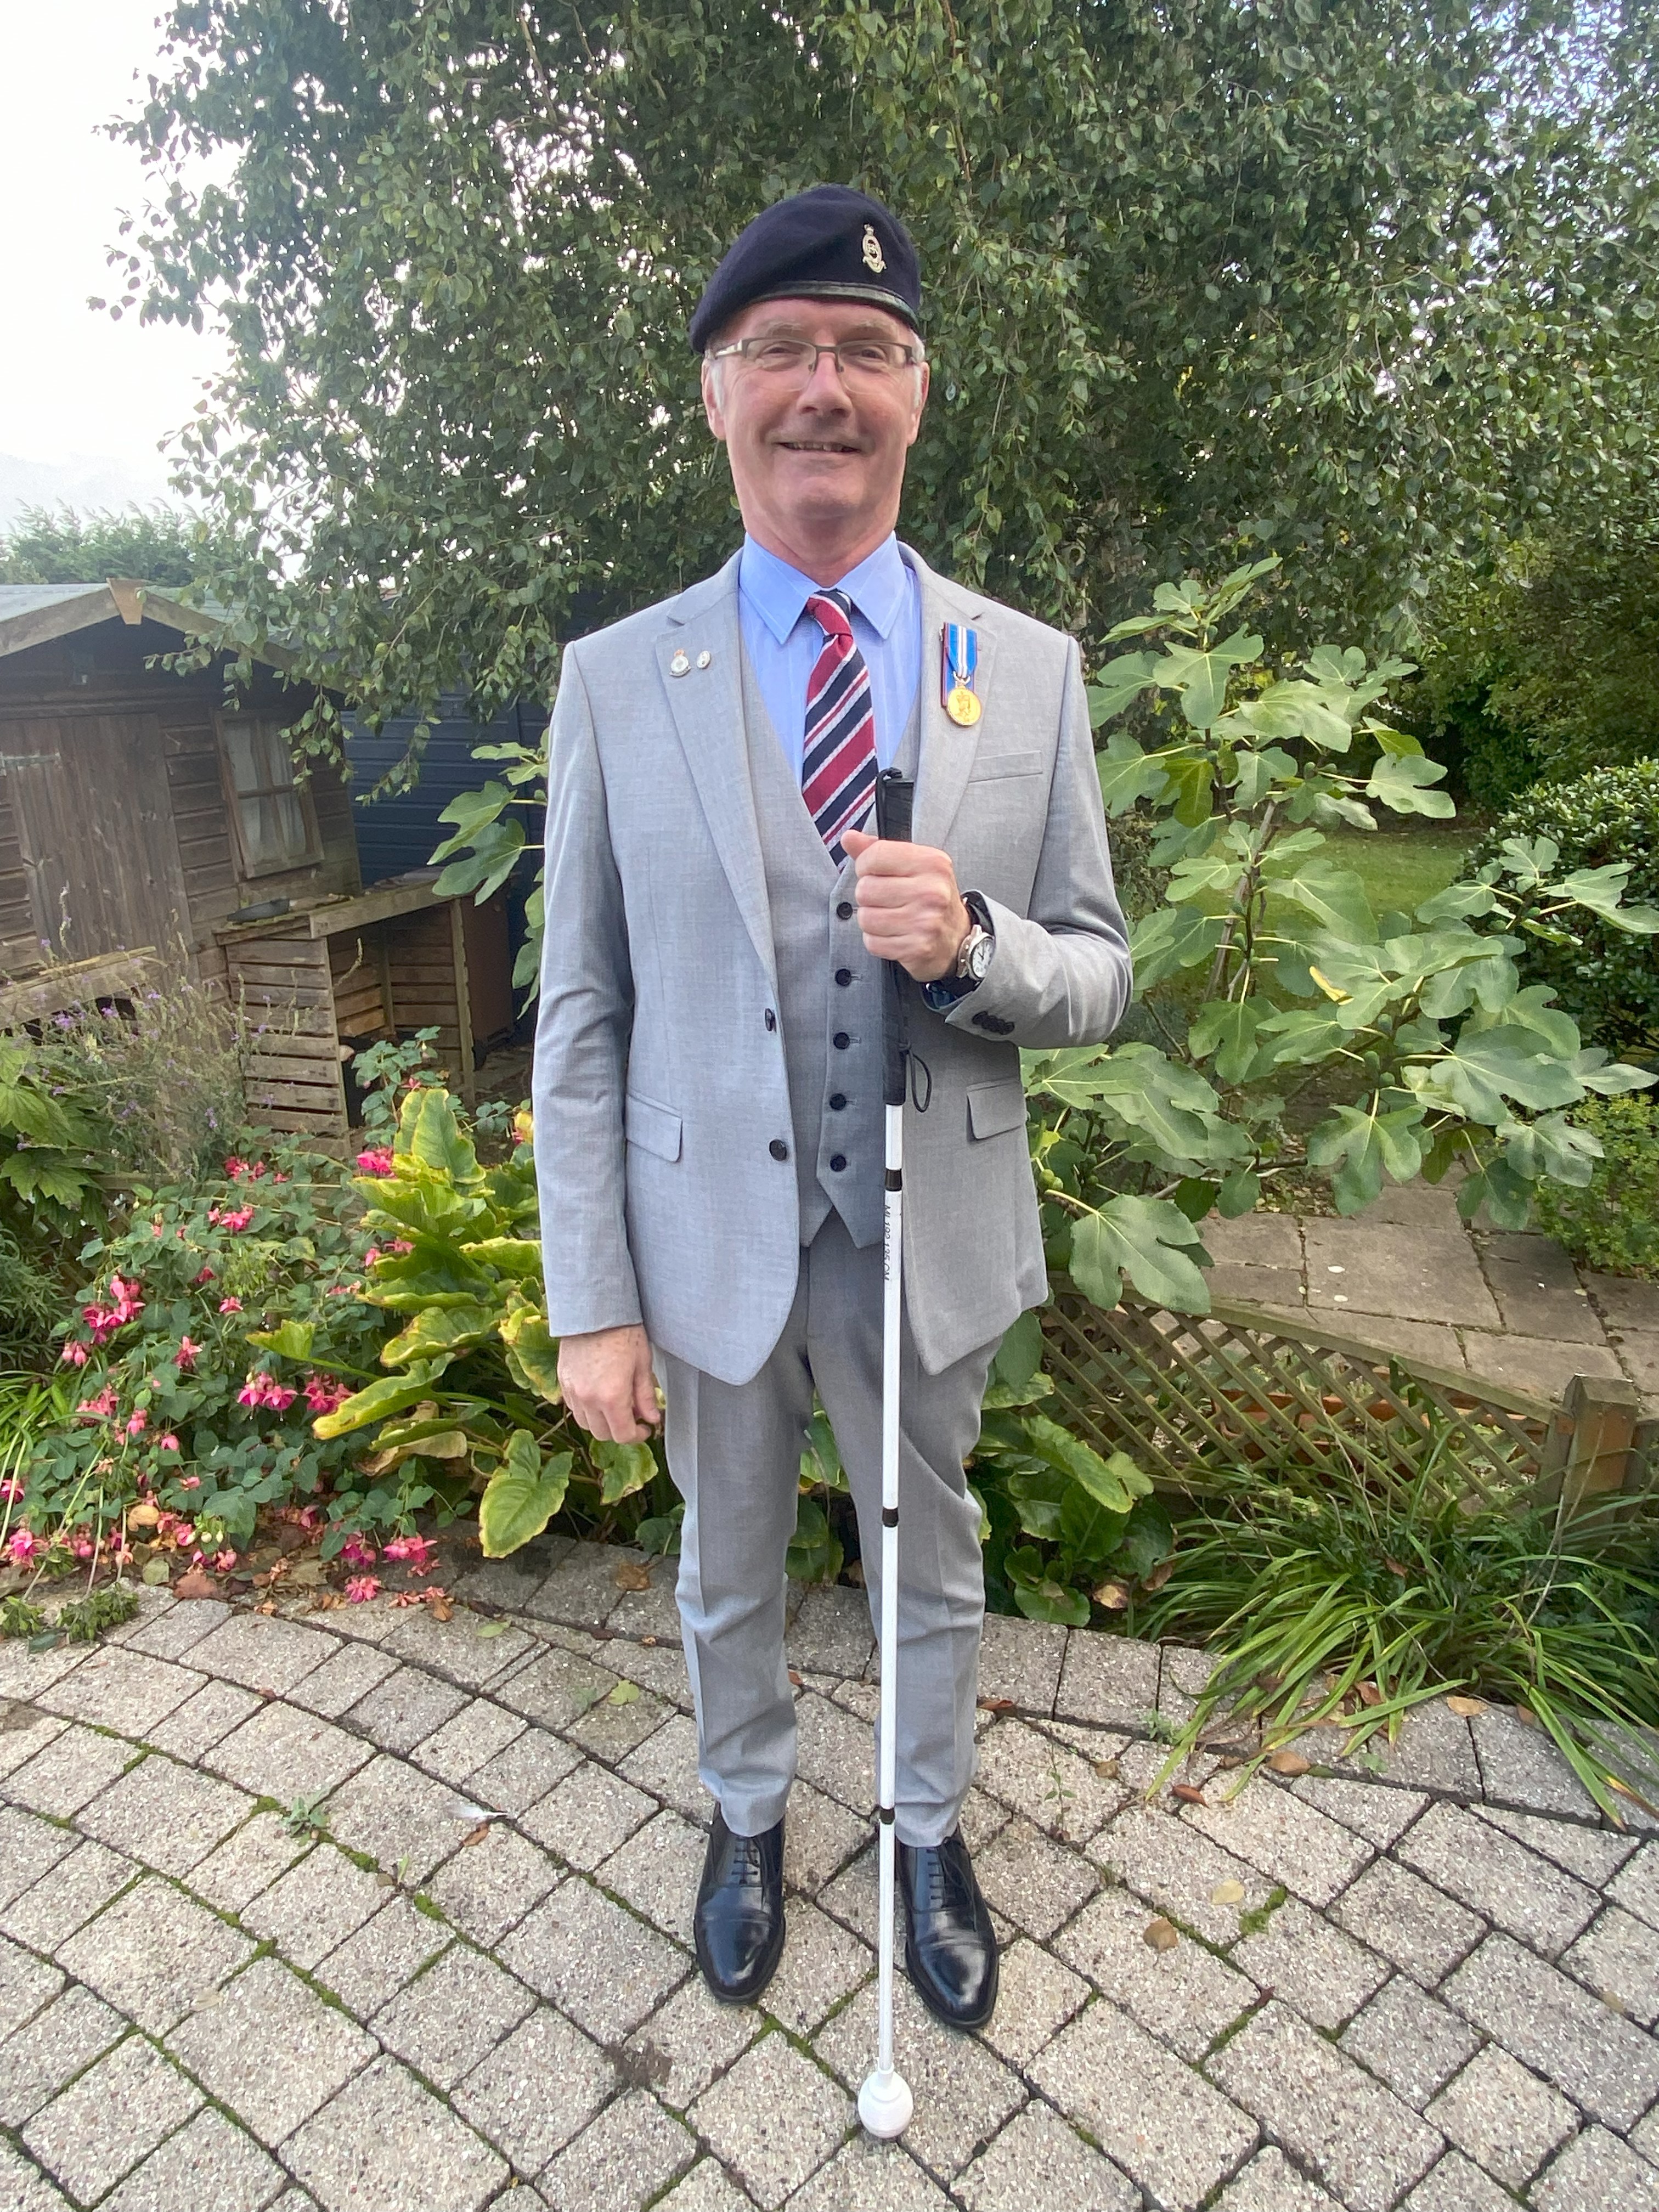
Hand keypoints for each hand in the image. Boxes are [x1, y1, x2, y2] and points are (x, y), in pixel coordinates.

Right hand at [557, 1324, 660, 1442]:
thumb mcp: (642, 1364)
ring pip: (586, 1423)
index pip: (623, 1435)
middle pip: (603, 1434)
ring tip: (615, 1404)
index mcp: (612, 1397)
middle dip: (620, 1430)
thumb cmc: (622, 1331)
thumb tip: (652, 1418)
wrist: (594, 1308)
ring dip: (602, 1421)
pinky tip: (599, 1394)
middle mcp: (588, 1399)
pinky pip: (574, 1407)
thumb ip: (646, 1396)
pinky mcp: (562, 1381)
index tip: (645, 1428)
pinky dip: (586, 1409)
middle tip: (633, 1416)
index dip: (638, 1436)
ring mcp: (572, 1391)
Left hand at [842, 827, 971, 982]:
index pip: (874, 856)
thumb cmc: (931, 897)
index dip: (865, 866)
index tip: (876, 873)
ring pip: (865, 918)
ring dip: (872, 920)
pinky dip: (877, 940)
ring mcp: (925, 921)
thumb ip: (878, 849)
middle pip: (865, 889)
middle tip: (889, 899)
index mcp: (931, 863)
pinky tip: (895, 934)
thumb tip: (849, 837)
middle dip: (869, 896)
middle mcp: (931, 891)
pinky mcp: (917, 948)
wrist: (957, 937)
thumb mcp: (913, 865)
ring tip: (892, 917)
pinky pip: (872, 942)